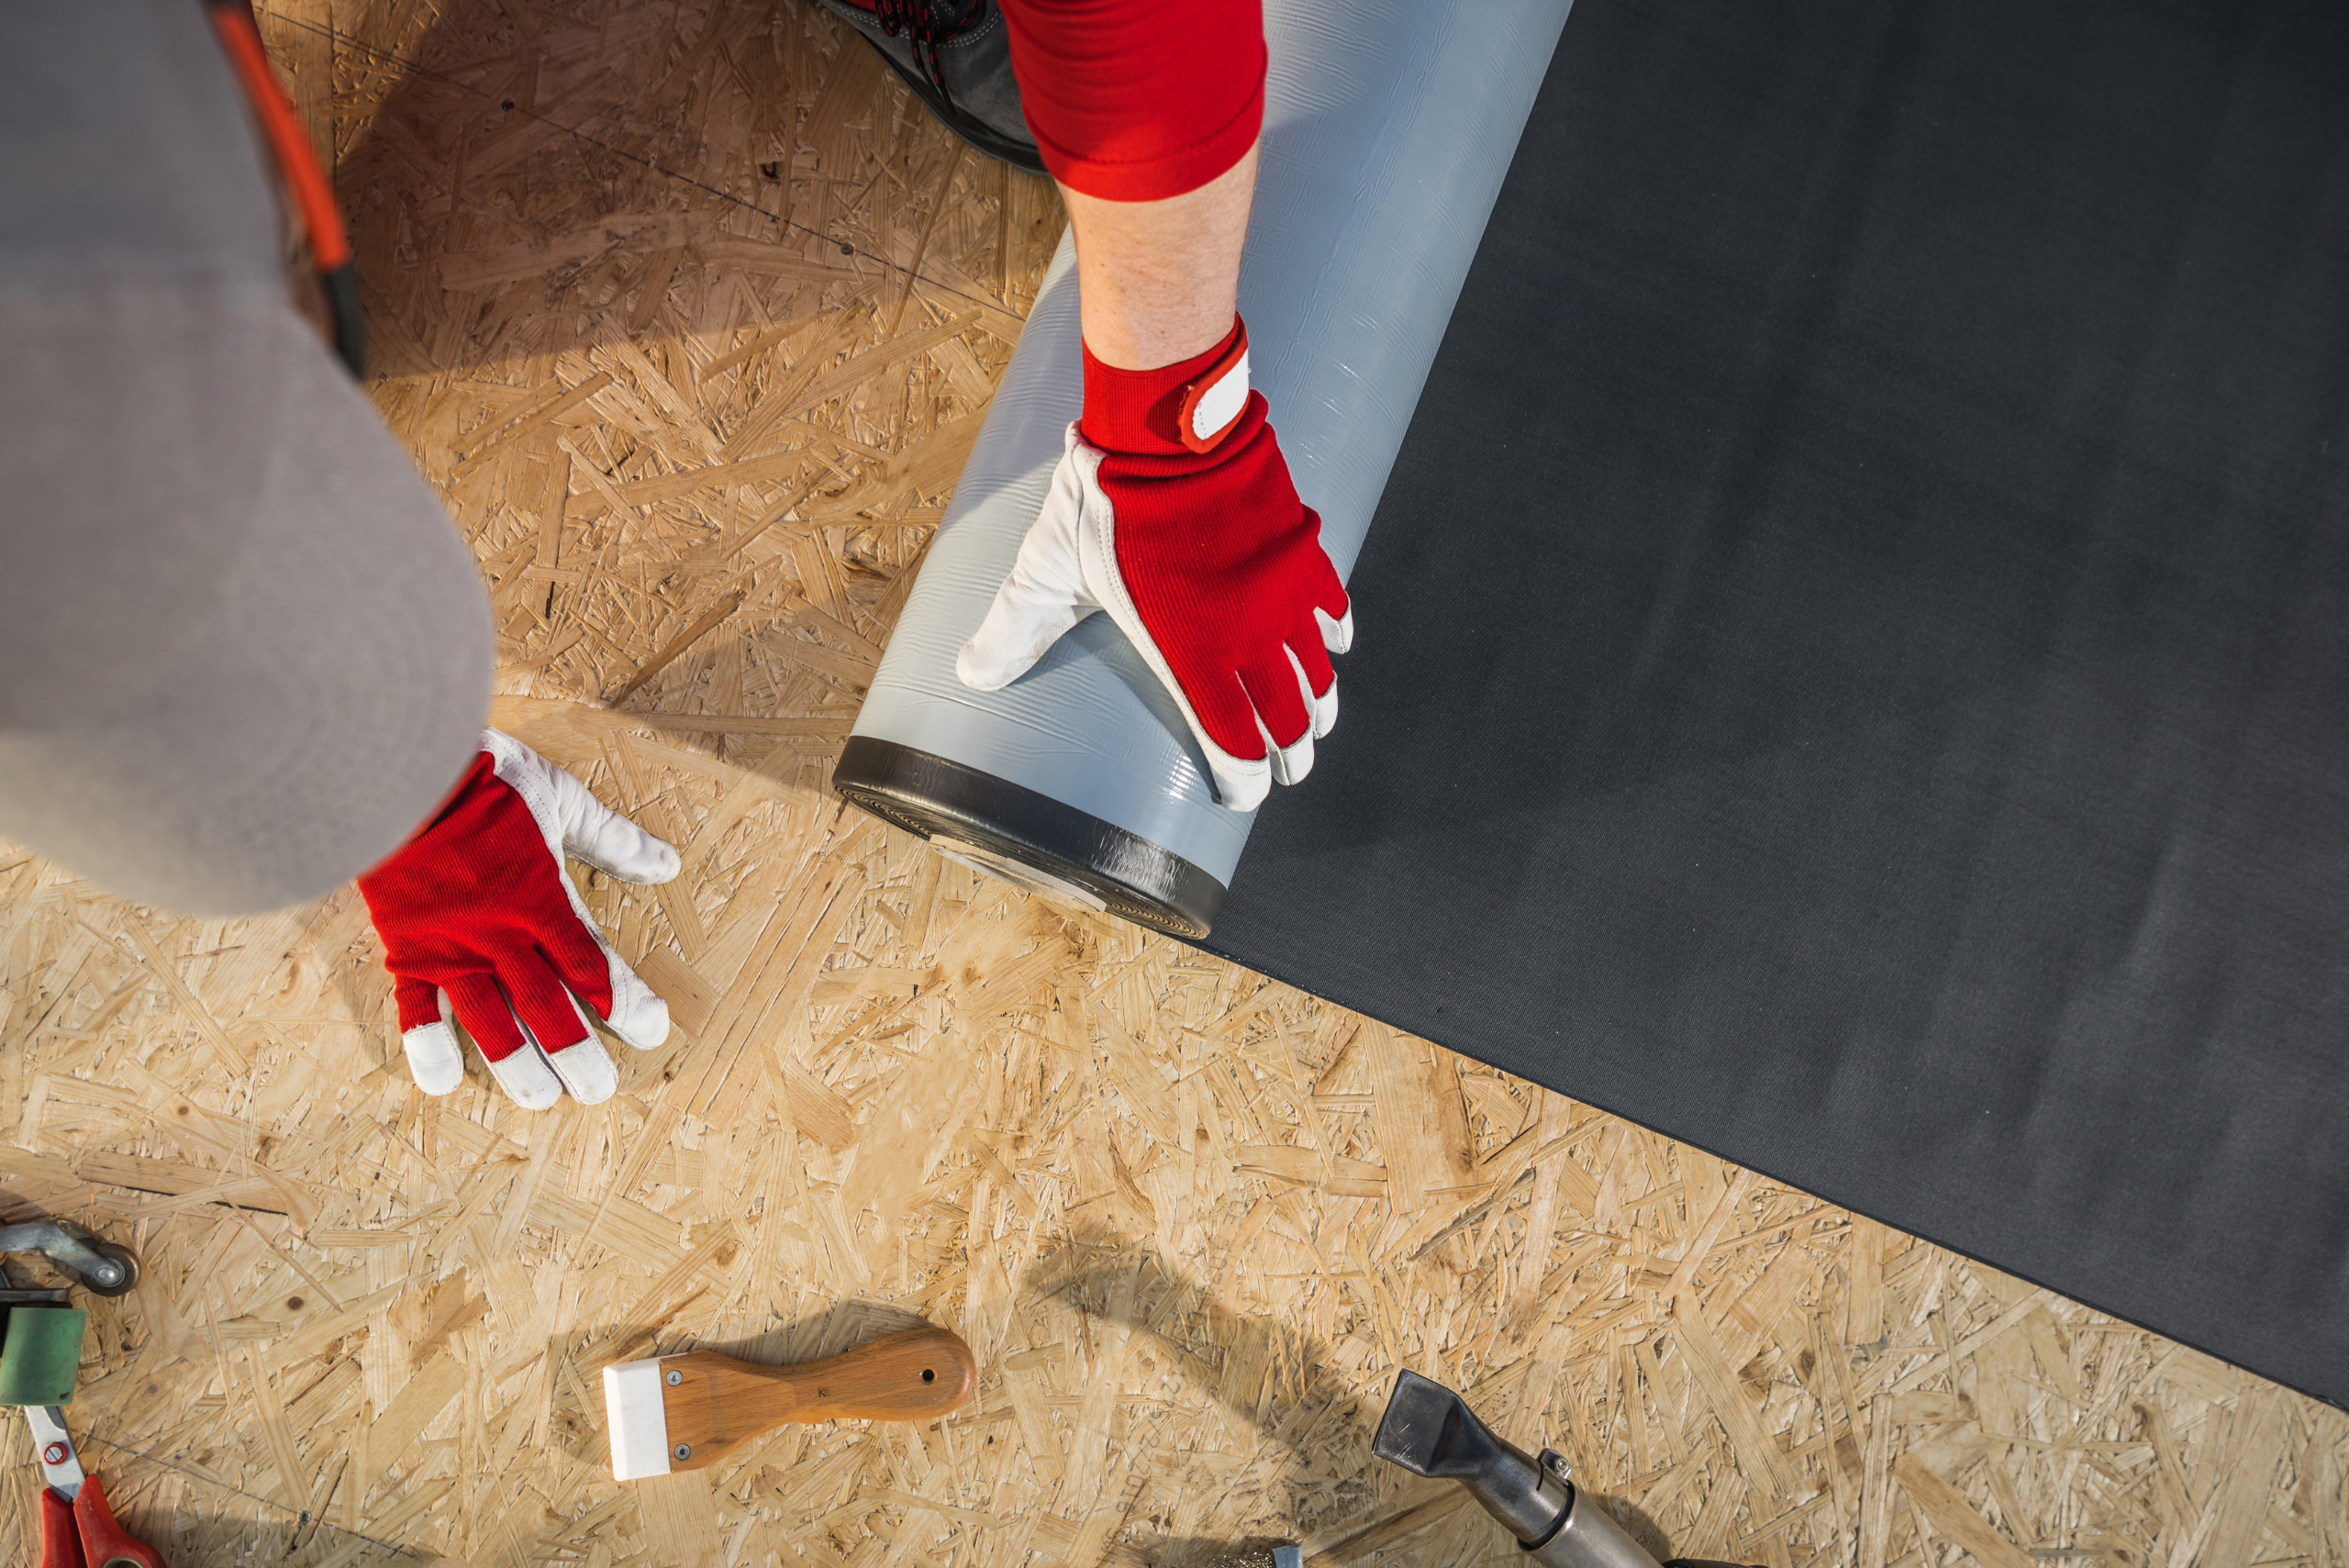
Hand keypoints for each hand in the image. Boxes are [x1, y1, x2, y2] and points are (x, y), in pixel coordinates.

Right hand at [357, 729, 678, 1108]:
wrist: (397, 768)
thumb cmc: (484, 779)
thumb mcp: (562, 798)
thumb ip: (614, 840)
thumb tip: (668, 866)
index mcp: (543, 901)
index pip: (593, 968)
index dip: (625, 1005)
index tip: (651, 1032)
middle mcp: (501, 935)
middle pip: (549, 1009)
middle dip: (578, 1054)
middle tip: (601, 1089)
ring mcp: (452, 947)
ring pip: (492, 1023)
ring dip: (519, 1066)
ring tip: (543, 1099)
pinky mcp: (407, 949)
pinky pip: (416, 1010)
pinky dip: (429, 1048)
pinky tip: (443, 1085)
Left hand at [957, 318, 1351, 810]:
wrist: (1167, 428)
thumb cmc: (1103, 501)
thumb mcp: (1049, 568)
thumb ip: (1015, 626)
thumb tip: (970, 676)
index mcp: (1191, 654)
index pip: (1232, 742)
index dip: (1244, 781)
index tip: (1242, 799)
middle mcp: (1247, 637)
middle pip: (1288, 719)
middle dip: (1292, 756)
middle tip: (1290, 773)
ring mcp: (1281, 595)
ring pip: (1317, 670)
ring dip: (1319, 705)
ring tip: (1317, 725)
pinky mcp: (1300, 552)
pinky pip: (1331, 606)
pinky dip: (1335, 635)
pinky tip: (1336, 647)